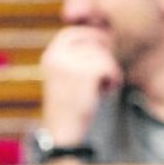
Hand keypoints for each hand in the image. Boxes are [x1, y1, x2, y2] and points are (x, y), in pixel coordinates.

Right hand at [39, 26, 122, 146]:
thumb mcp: (65, 76)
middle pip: (91, 38)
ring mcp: (70, 63)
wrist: (64, 132)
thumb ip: (75, 56)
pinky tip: (106, 90)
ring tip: (102, 87)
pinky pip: (109, 65)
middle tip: (105, 73)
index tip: (103, 49)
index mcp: (50, 55)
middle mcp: (56, 55)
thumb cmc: (69, 106)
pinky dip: (113, 78)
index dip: (90, 37)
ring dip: (109, 69)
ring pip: (102, 53)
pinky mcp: (85, 72)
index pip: (72, 32)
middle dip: (103, 53)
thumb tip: (99, 34)